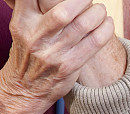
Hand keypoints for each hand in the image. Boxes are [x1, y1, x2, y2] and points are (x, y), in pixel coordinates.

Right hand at [0, 0, 114, 113]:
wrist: (24, 90)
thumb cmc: (28, 53)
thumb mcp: (22, 28)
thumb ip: (34, 10)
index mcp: (22, 22)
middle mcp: (36, 37)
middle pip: (64, 11)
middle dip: (82, 0)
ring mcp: (53, 53)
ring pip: (82, 25)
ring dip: (97, 13)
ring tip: (101, 10)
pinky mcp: (69, 66)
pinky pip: (94, 43)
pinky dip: (105, 30)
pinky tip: (108, 24)